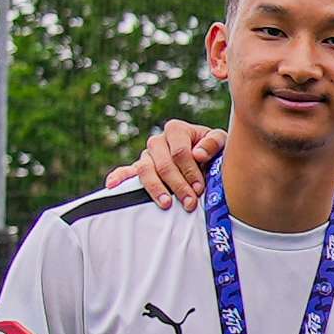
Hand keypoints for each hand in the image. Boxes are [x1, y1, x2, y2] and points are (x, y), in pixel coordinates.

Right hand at [105, 118, 222, 208]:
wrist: (207, 158)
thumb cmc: (214, 150)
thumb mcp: (221, 142)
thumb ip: (213, 143)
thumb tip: (198, 154)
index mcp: (176, 130)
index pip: (180, 152)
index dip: (190, 171)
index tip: (200, 188)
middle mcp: (158, 140)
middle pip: (164, 164)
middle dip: (178, 185)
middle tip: (190, 202)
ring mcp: (147, 154)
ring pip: (145, 170)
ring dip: (156, 188)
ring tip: (166, 203)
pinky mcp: (140, 168)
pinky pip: (126, 171)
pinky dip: (118, 177)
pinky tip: (112, 185)